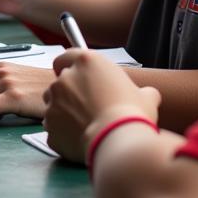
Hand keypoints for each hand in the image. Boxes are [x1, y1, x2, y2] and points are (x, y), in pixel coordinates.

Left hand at [43, 50, 160, 162]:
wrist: (118, 141)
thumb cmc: (132, 114)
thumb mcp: (146, 96)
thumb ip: (140, 90)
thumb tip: (148, 96)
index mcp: (86, 62)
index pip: (67, 56)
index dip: (70, 66)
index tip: (77, 77)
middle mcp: (65, 78)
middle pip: (61, 82)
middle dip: (71, 93)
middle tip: (89, 107)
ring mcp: (53, 101)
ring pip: (53, 104)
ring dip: (64, 111)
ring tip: (85, 125)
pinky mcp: (49, 125)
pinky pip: (53, 127)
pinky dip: (62, 132)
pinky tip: (79, 139)